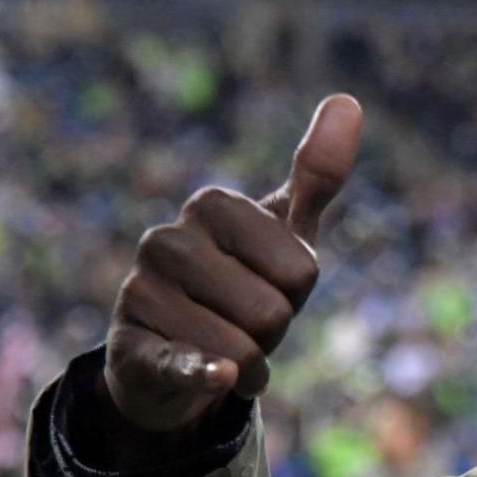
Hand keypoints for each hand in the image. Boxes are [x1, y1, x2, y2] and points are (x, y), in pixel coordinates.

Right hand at [100, 94, 364, 433]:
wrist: (178, 352)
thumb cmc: (242, 283)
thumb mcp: (285, 230)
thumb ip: (319, 173)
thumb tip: (348, 100)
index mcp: (212, 205)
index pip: (302, 271)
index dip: (295, 293)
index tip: (266, 283)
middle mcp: (166, 240)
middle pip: (274, 312)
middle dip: (272, 331)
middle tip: (240, 321)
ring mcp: (140, 292)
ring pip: (243, 350)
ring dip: (248, 364)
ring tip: (218, 347)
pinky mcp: (129, 348)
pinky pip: (184, 365)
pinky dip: (205, 376)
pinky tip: (215, 374)